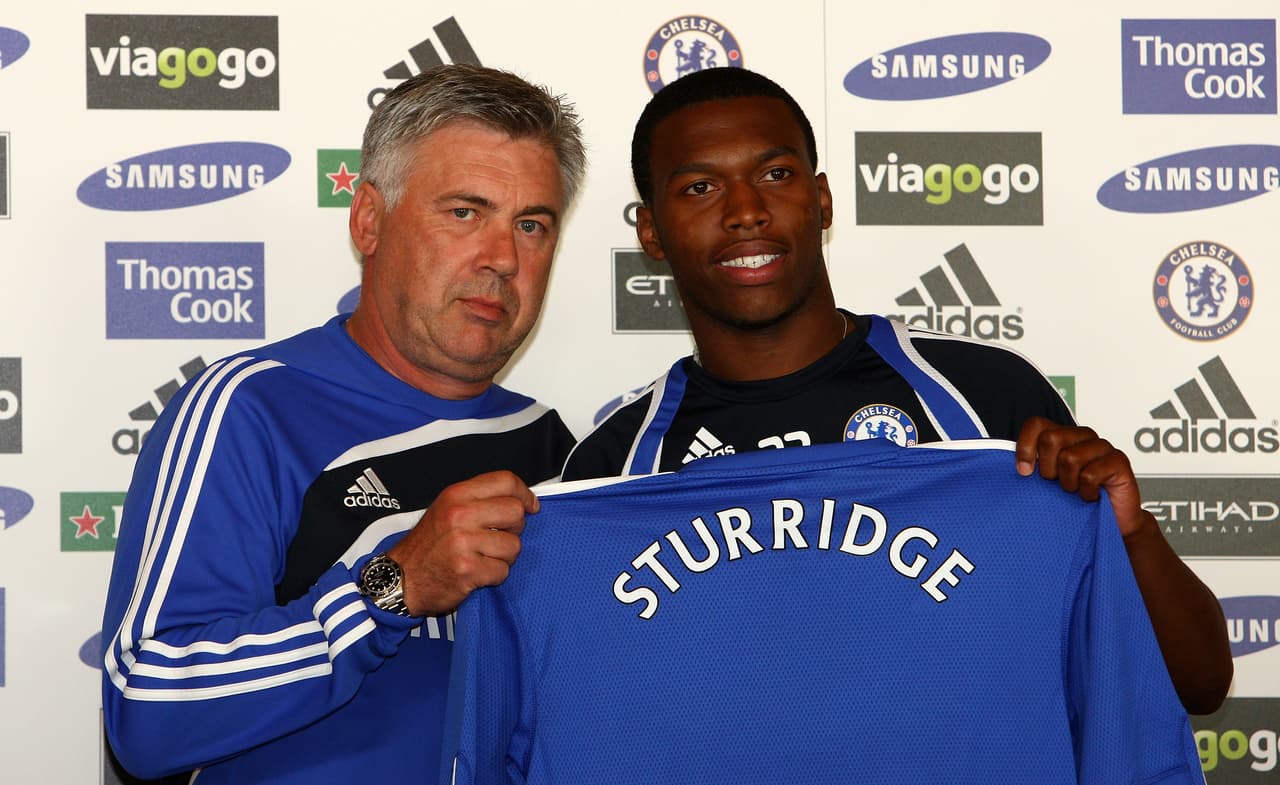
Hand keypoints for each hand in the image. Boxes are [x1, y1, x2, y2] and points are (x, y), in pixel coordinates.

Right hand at [385, 471, 537, 614]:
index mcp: (456, 495)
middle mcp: (459, 515)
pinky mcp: (467, 569)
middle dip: (515, 528)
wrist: (400, 579)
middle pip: (516, 512)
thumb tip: (521, 500)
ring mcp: (463, 542)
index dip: (524, 493)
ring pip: (514, 545)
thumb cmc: (428, 545)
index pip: (505, 481)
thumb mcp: (446, 509)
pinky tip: (477, 573)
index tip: (530, 506)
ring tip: (483, 557)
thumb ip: (479, 500)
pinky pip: (502, 571)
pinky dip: (494, 576)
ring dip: (504, 556)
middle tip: (499, 537)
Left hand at [1014, 417, 1149, 537]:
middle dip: (1048, 469)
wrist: (1110, 524)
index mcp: (1062, 436)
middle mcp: (1081, 436)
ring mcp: (1101, 447)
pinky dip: (1086, 492)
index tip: (1023, 472)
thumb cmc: (1075, 503)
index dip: (1025, 446)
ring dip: (1069, 483)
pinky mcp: (1119, 460)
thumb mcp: (1046, 484)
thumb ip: (1030, 469)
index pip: (1036, 425)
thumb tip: (1006, 466)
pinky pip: (1090, 474)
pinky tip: (1091, 496)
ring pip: (1069, 458)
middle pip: (1050, 439)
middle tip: (1057, 484)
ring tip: (1076, 491)